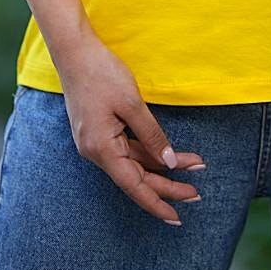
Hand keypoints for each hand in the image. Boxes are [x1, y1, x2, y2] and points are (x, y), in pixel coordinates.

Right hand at [56, 35, 204, 224]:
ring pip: (134, 162)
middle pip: (136, 177)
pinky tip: (167, 154)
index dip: (156, 203)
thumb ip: (151, 134)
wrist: (74, 52)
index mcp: (102, 149)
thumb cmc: (101, 73)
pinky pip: (127, 148)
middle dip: (167, 185)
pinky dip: (148, 152)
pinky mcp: (99, 131)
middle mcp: (97, 152)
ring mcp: (96, 142)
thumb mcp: (132, 103)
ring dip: (162, 166)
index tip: (176, 217)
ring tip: (193, 166)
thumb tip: (167, 162)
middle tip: (196, 193)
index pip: (134, 186)